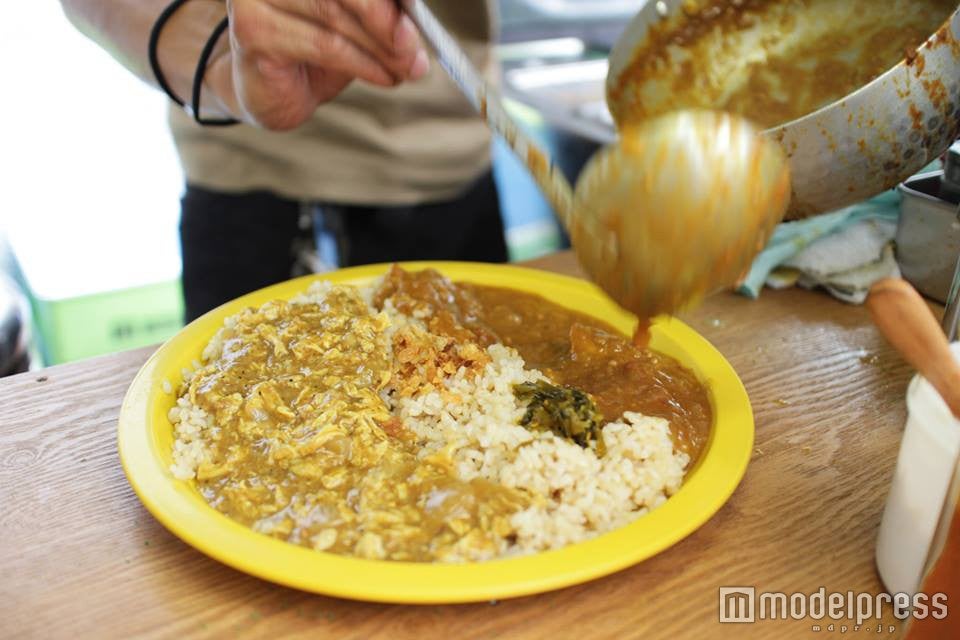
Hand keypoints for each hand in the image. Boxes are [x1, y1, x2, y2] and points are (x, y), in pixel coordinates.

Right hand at [206, 0, 428, 129]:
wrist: (273, 90)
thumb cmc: (317, 47)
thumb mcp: (357, 23)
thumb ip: (382, 13)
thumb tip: (415, 22)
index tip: (417, 11)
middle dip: (388, 20)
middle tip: (416, 47)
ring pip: (335, 18)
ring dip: (381, 48)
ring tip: (407, 68)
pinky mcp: (255, 32)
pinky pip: (325, 46)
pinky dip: (364, 64)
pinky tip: (385, 77)